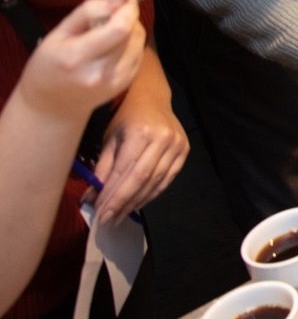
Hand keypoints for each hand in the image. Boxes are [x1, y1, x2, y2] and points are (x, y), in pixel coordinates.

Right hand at [15, 0, 143, 125]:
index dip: (128, 9)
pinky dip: (131, 43)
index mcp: (78, 58)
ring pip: (139, 42)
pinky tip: (113, 45)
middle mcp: (100, 73)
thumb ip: (89, 11)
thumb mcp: (58, 33)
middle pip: (132, 34)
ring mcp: (116, 81)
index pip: (120, 29)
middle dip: (129, 16)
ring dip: (132, 29)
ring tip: (110, 30)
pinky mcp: (126, 84)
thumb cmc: (49, 65)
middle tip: (113, 13)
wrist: (52, 105)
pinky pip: (139, 53)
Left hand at [92, 50, 186, 223]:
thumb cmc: (125, 117)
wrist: (152, 98)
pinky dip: (152, 193)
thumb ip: (104, 168)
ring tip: (121, 215)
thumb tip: (93, 196)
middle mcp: (163, 139)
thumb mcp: (109, 139)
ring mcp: (177, 144)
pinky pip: (168, 178)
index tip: (100, 213)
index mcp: (141, 133)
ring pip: (157, 181)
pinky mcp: (184, 150)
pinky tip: (139, 203)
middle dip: (124, 202)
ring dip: (137, 201)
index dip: (113, 195)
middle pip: (142, 179)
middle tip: (109, 220)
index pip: (125, 171)